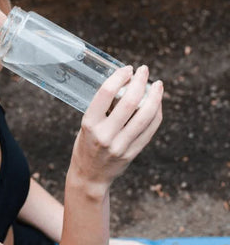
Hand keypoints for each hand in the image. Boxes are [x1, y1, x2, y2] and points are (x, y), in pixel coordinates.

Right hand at [70, 65, 162, 186]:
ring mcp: (121, 145)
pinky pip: (150, 129)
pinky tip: (157, 103)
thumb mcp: (86, 125)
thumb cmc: (86, 145)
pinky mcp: (132, 153)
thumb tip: (126, 85)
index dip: (119, 77)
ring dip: (155, 96)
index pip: (106, 93)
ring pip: (145, 116)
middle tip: (144, 70)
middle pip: (129, 102)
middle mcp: (105, 135)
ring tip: (158, 84)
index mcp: (89, 123)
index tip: (127, 69)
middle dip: (140, 82)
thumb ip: (104, 109)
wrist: (89, 176)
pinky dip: (156, 112)